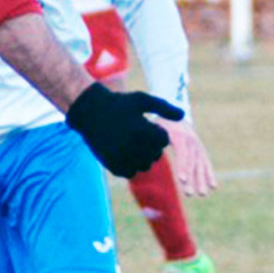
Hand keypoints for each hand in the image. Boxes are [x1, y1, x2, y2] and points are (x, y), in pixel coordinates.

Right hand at [66, 82, 180, 177]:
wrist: (90, 111)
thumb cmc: (120, 103)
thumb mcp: (142, 100)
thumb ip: (164, 108)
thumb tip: (183, 116)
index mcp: (142, 130)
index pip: (163, 140)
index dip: (158, 133)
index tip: (147, 125)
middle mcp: (132, 146)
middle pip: (155, 155)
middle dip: (151, 146)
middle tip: (139, 135)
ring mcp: (121, 157)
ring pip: (144, 166)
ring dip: (142, 157)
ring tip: (133, 144)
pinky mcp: (112, 164)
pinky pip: (130, 172)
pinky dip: (130, 164)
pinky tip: (124, 151)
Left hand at [154, 118, 217, 196]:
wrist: (177, 113)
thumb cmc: (162, 123)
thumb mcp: (156, 127)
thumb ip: (154, 137)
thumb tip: (148, 150)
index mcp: (179, 135)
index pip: (182, 153)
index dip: (183, 166)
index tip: (182, 180)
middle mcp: (192, 141)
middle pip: (192, 162)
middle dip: (191, 178)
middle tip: (189, 193)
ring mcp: (198, 146)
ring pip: (201, 165)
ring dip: (202, 180)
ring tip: (202, 194)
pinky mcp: (201, 151)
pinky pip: (206, 164)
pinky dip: (210, 175)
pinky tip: (213, 187)